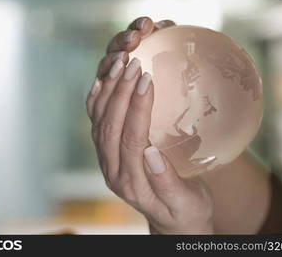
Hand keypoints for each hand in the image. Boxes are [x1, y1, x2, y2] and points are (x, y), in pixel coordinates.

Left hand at [86, 17, 213, 233]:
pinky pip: (96, 121)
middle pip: (110, 125)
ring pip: (100, 120)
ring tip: (121, 61)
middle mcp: (112, 169)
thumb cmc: (185, 211)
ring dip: (109, 89)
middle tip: (135, 62)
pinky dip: (97, 98)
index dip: (137, 107)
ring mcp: (106, 159)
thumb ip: (166, 182)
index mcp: (132, 182)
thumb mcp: (185, 203)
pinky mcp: (106, 150)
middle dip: (121, 92)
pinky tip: (102, 78)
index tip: (147, 79)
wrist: (172, 219)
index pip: (131, 138)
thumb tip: (150, 152)